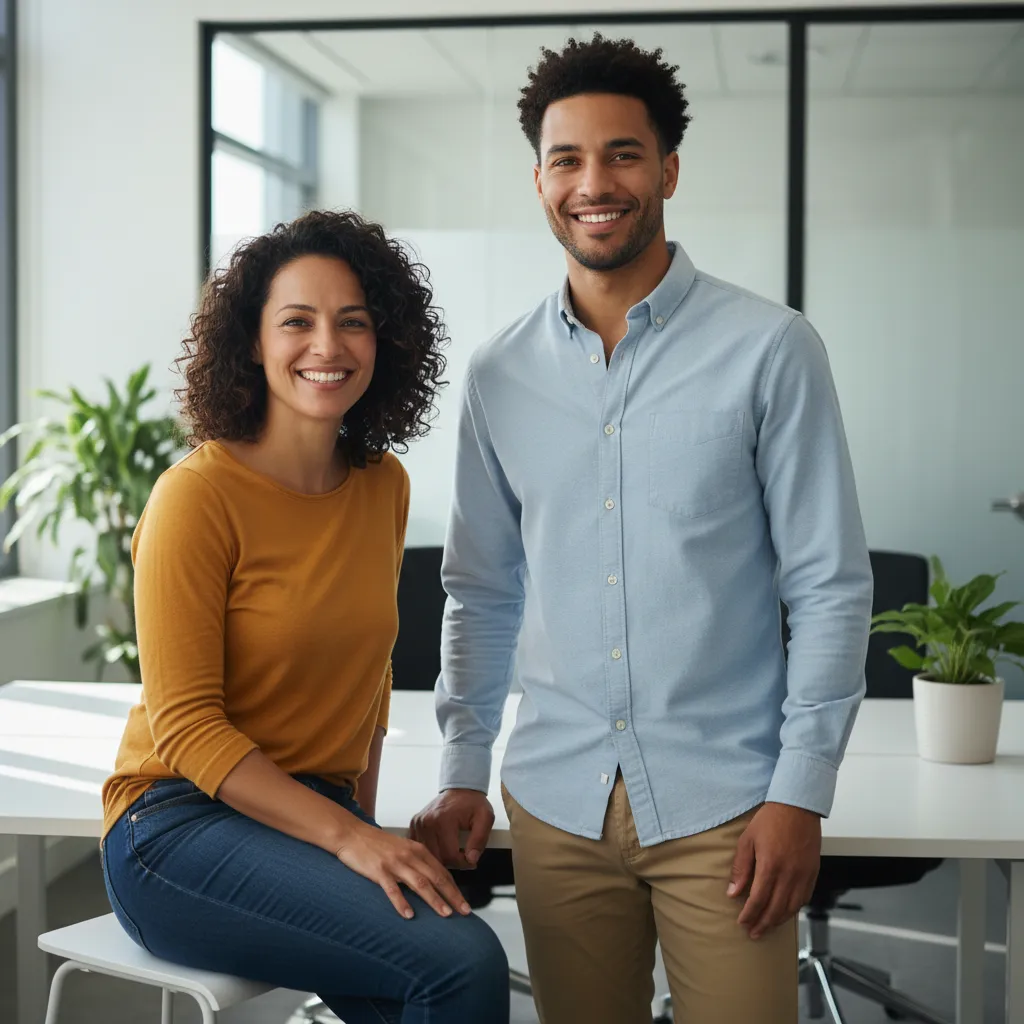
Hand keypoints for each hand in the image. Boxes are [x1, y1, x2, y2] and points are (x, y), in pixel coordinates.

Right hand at [335, 821, 470, 919]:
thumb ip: (416, 861)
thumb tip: (432, 879)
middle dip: (452, 896)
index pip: (441, 871)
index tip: (464, 903)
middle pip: (436, 878)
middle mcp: (410, 856)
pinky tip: (409, 915)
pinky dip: (402, 902)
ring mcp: (395, 863)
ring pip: (419, 883)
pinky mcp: (379, 870)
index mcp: (418, 850)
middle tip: (465, 912)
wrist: (352, 834)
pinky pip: (392, 889)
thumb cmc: (377, 844)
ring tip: (446, 914)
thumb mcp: (402, 848)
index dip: (455, 888)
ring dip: (434, 900)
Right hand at [409, 789, 493, 869]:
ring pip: (427, 855)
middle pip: (437, 857)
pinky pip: (420, 848)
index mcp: (443, 820)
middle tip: (463, 856)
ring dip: (441, 858)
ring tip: (453, 851)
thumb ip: (480, 839)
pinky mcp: (414, 825)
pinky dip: (430, 852)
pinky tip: (441, 848)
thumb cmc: (472, 803)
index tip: (470, 860)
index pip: (450, 855)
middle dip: (452, 862)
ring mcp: (419, 823)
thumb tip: (471, 859)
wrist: (460, 790)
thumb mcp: (485, 817)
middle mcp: (427, 822)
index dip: (462, 863)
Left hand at [728, 802, 820, 940]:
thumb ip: (741, 868)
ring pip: (792, 907)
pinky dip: (794, 909)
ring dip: (779, 921)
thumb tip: (733, 893)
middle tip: (753, 933)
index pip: (759, 900)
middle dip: (763, 924)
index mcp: (771, 866)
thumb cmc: (769, 820)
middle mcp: (789, 874)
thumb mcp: (747, 840)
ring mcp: (804, 875)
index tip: (742, 923)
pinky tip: (785, 913)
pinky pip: (805, 898)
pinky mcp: (813, 872)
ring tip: (767, 927)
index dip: (750, 914)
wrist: (797, 806)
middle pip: (776, 909)